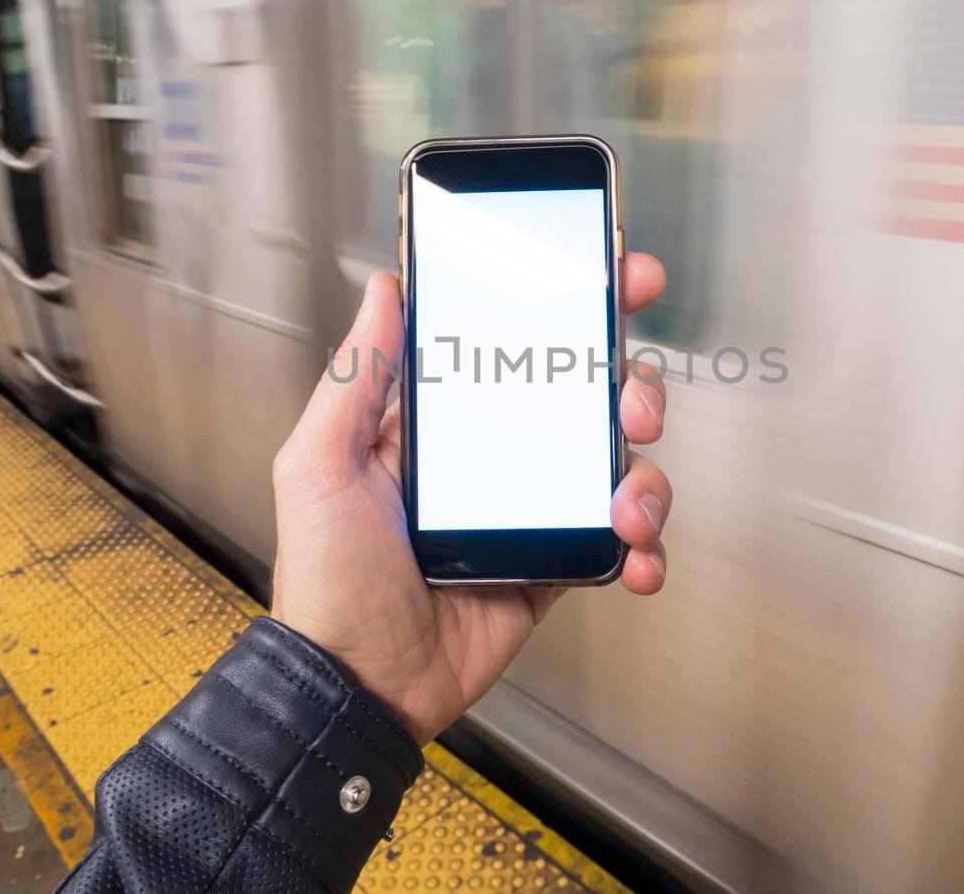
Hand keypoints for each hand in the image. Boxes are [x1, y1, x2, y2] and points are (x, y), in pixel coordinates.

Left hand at [269, 255, 671, 743]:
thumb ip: (357, 377)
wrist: (358, 686)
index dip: (572, 304)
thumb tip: (386, 289)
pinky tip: (636, 557)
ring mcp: (530, 511)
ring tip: (627, 505)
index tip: (618, 277)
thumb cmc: (326, 578)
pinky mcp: (556, 565)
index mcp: (441, 421)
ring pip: (616, 465)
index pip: (513, 343)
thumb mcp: (319, 465)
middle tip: (633, 404)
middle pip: (586, 396)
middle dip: (631, 389)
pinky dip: (644, 547)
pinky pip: (619, 542)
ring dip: (644, 476)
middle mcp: (492, 455)